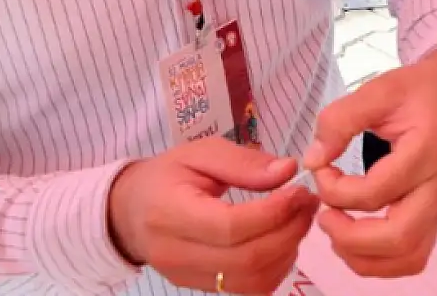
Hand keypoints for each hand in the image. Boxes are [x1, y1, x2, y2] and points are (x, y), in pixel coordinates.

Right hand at [106, 139, 317, 293]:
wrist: (128, 212)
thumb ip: (243, 162)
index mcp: (170, 214)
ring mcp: (187, 277)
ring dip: (287, 251)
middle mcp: (176, 254)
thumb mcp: (200, 153)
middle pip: (246, 259)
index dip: (274, 212)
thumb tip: (288, 170)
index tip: (299, 191)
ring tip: (299, 218)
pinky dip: (275, 268)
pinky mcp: (199, 288)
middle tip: (308, 202)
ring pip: (251, 280)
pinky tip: (282, 239)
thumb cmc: (167, 176)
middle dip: (288, 231)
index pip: (230, 227)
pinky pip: (247, 289)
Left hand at [305, 47, 436, 277]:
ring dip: (367, 257)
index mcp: (427, 149)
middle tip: (325, 217)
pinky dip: (383, 259)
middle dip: (352, 237)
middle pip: (401, 237)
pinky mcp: (436, 209)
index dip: (337, 190)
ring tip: (339, 233)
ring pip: (411, 255)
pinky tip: (358, 238)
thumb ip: (341, 119)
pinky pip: (415, 252)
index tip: (321, 169)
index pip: (378, 192)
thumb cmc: (418, 87)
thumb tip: (314, 160)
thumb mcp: (379, 88)